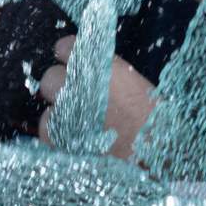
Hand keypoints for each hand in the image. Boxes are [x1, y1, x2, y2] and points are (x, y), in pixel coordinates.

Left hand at [37, 36, 157, 159]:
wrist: (155, 157)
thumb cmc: (158, 123)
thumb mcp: (141, 89)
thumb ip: (113, 79)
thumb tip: (101, 79)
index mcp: (99, 69)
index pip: (66, 48)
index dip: (70, 55)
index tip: (74, 62)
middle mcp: (77, 88)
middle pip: (50, 78)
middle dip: (62, 87)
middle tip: (79, 99)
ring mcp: (64, 118)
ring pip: (47, 113)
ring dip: (61, 117)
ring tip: (81, 130)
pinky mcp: (58, 145)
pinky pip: (48, 138)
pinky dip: (59, 141)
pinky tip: (77, 147)